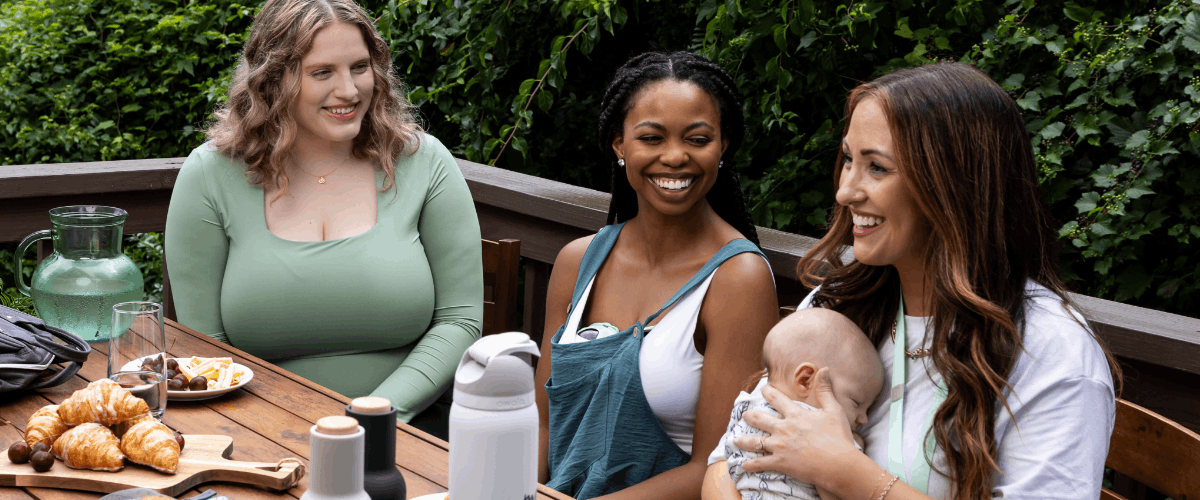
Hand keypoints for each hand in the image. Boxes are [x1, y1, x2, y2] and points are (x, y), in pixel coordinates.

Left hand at [732, 367, 859, 488]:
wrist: (838, 463)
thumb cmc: (838, 437)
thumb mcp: (834, 410)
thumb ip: (825, 390)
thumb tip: (824, 369)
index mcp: (795, 414)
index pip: (777, 399)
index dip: (768, 392)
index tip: (763, 389)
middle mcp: (783, 428)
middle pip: (760, 419)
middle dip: (750, 416)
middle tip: (745, 415)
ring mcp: (779, 446)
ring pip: (755, 442)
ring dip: (744, 441)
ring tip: (735, 440)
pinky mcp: (780, 462)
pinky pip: (760, 463)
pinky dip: (751, 464)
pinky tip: (743, 465)